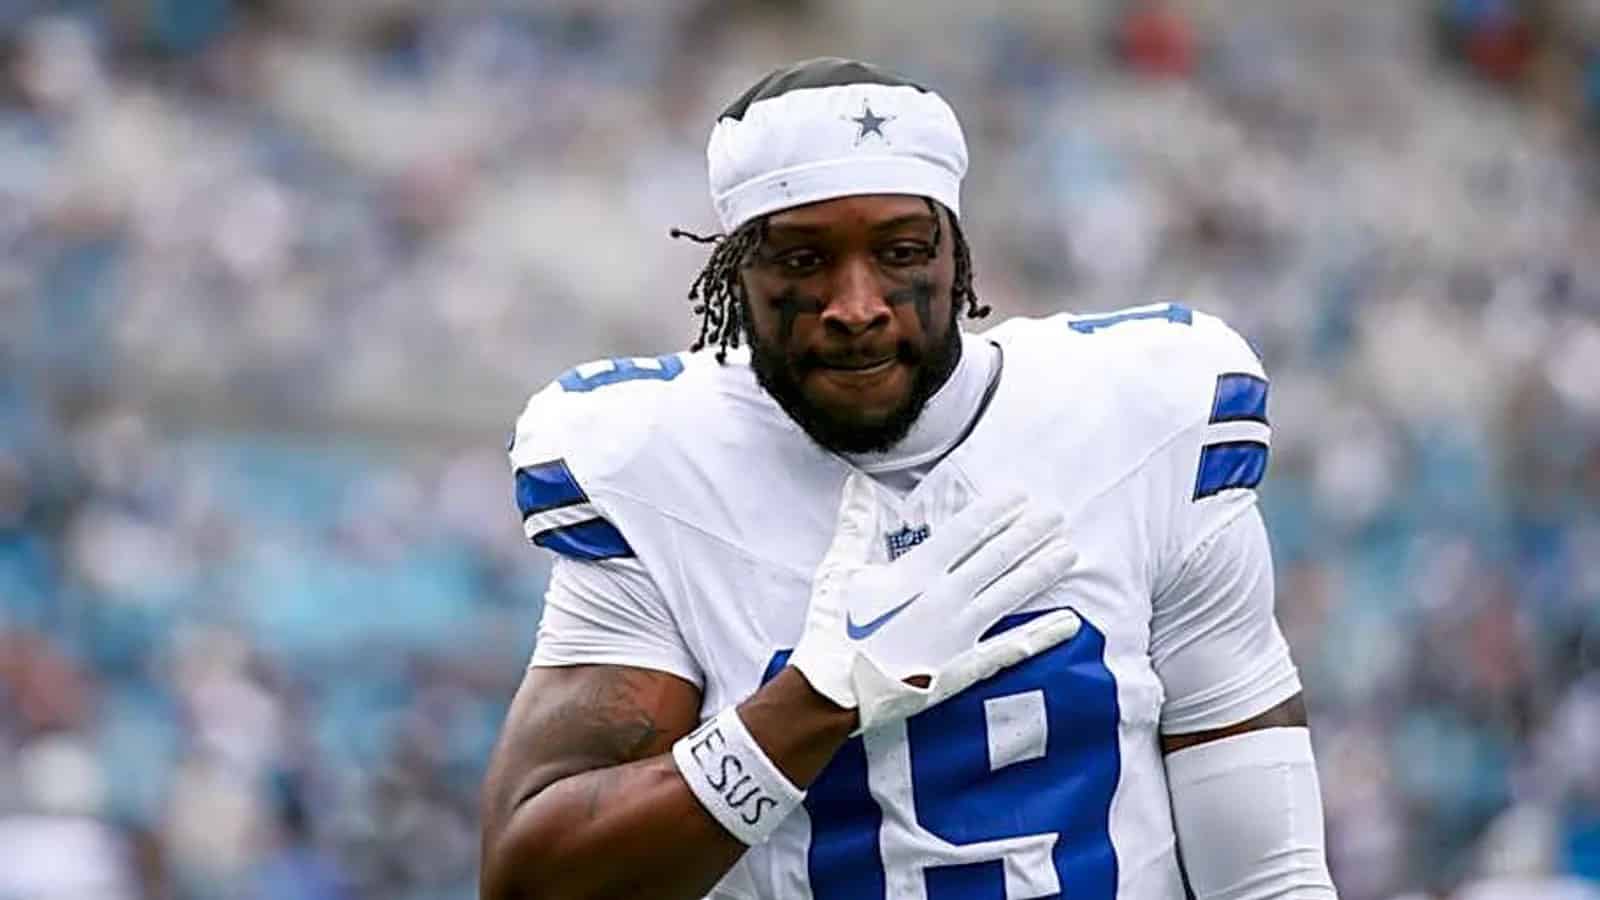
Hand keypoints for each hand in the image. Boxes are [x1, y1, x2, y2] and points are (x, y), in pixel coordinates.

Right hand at [789, 473, 1082, 730]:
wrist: (835, 694)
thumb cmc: (833, 630)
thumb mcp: (839, 571)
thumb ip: (855, 525)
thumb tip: (857, 485)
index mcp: (917, 572)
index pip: (966, 531)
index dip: (996, 510)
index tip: (1020, 494)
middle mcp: (946, 597)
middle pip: (997, 557)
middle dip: (1028, 532)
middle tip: (1056, 513)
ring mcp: (961, 633)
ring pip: (1011, 593)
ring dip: (1041, 569)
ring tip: (1069, 549)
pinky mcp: (966, 666)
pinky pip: (1013, 647)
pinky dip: (1043, 634)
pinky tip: (1069, 621)